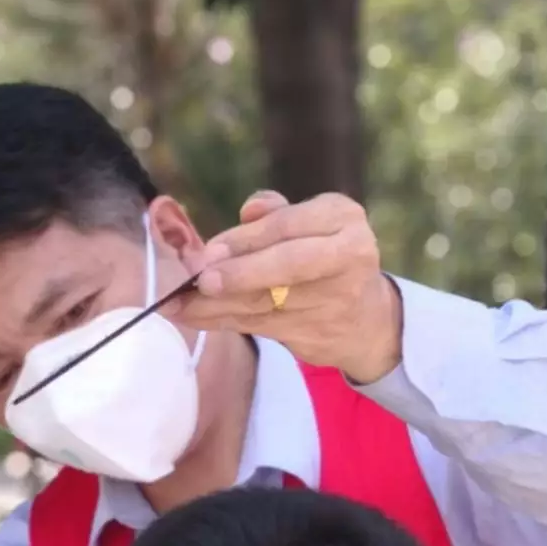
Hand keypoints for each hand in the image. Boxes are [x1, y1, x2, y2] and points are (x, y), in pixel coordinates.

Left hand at [175, 192, 402, 384]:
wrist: (367, 318)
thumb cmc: (325, 256)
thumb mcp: (311, 222)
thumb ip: (276, 214)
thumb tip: (247, 211)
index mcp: (344, 217)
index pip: (288, 225)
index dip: (246, 238)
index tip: (210, 250)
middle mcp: (349, 256)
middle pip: (288, 265)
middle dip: (239, 274)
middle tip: (201, 280)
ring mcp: (336, 300)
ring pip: (269, 302)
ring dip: (219, 304)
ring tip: (179, 302)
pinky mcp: (317, 334)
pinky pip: (261, 326)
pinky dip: (224, 321)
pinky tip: (195, 316)